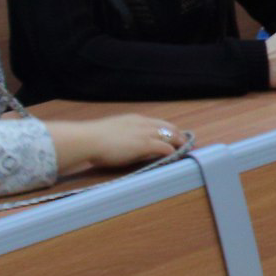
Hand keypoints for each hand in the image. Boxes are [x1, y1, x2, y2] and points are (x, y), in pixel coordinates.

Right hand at [48, 113, 184, 172]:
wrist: (89, 139)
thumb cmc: (94, 139)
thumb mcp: (112, 133)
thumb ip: (122, 136)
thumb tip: (127, 143)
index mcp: (133, 119)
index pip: (157, 123)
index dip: (167, 129)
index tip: (173, 134)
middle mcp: (142, 123)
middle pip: (168, 126)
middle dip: (178, 134)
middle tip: (185, 142)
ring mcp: (144, 133)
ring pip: (170, 135)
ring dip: (179, 142)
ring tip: (186, 149)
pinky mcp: (145, 144)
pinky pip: (165, 147)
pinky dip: (172, 151)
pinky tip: (176, 156)